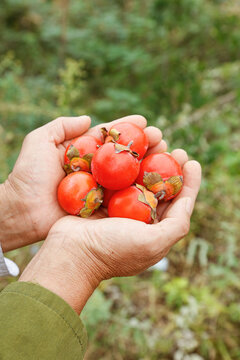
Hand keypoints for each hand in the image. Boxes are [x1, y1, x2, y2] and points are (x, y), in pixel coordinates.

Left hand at [0, 115, 164, 251]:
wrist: (22, 211)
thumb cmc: (27, 176)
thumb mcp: (38, 142)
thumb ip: (61, 126)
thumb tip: (88, 120)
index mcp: (85, 154)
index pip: (111, 138)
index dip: (128, 129)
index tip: (144, 122)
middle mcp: (97, 171)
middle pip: (125, 156)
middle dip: (145, 146)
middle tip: (161, 140)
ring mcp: (101, 190)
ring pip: (130, 176)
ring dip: (149, 168)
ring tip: (167, 158)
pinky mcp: (103, 209)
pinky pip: (125, 200)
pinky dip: (141, 193)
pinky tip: (157, 186)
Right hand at [20, 146, 200, 313]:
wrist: (70, 252)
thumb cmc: (112, 250)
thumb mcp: (153, 243)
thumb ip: (177, 224)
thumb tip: (187, 199)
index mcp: (154, 228)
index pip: (177, 202)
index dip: (189, 182)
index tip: (192, 162)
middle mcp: (138, 216)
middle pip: (158, 185)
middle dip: (169, 166)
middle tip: (174, 149)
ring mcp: (118, 205)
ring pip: (138, 175)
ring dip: (148, 157)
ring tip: (155, 140)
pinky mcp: (100, 196)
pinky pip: (115, 174)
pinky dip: (122, 160)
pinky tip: (128, 145)